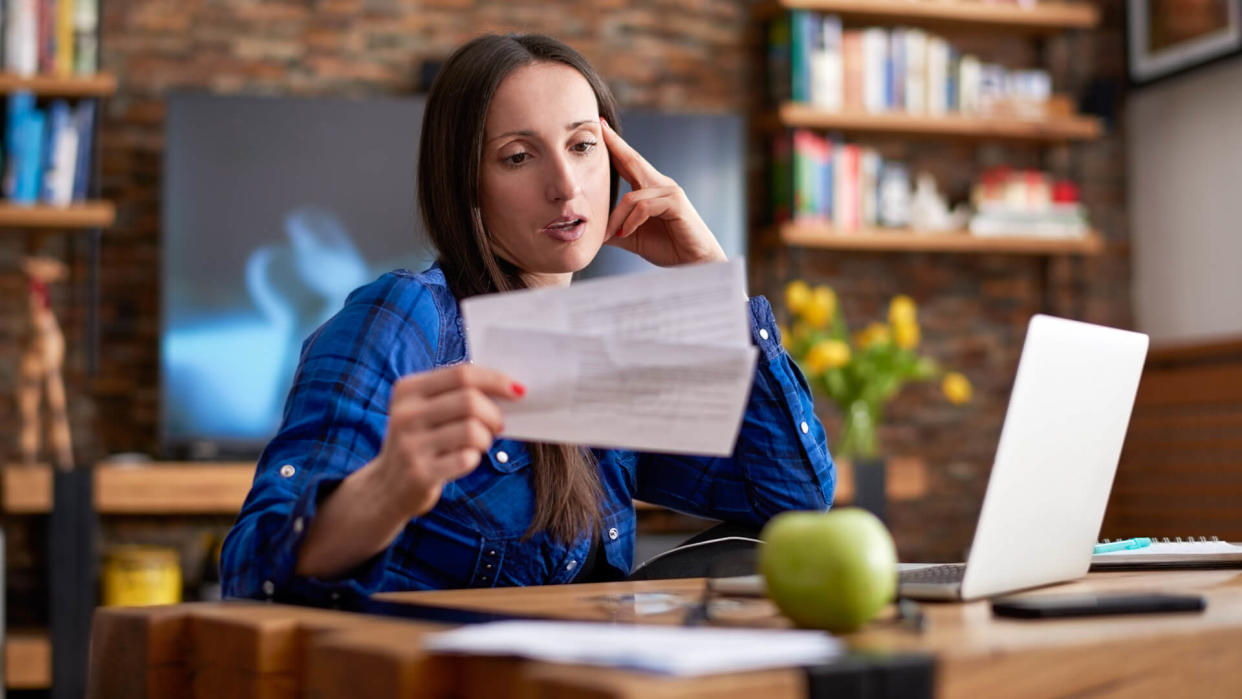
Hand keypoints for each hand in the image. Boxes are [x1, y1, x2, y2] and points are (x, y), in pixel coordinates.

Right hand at [373, 364, 522, 519]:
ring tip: (480, 444)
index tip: (518, 390)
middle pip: (470, 401)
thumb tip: (509, 388)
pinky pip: (467, 459)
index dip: (495, 380)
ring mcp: (410, 445)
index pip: (461, 374)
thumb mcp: (425, 410)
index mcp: (408, 390)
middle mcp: (405, 414)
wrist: (387, 487)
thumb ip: (457, 394)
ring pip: (472, 430)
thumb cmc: (421, 441)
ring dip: (486, 438)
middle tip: (498, 425)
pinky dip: (474, 458)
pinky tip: (465, 459)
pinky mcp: (420, 473)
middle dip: (494, 414)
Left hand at [601, 118, 726, 265]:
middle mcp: (661, 185)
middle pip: (634, 161)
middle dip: (615, 145)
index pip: (629, 164)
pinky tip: (626, 233)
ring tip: (611, 234)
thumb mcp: (632, 237)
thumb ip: (614, 229)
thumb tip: (590, 230)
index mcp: (651, 189)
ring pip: (632, 197)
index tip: (601, 128)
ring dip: (616, 218)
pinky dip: (631, 221)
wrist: (695, 264)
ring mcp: (670, 192)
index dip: (615, 147)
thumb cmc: (669, 248)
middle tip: (599, 127)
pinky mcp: (676, 204)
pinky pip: (644, 207)